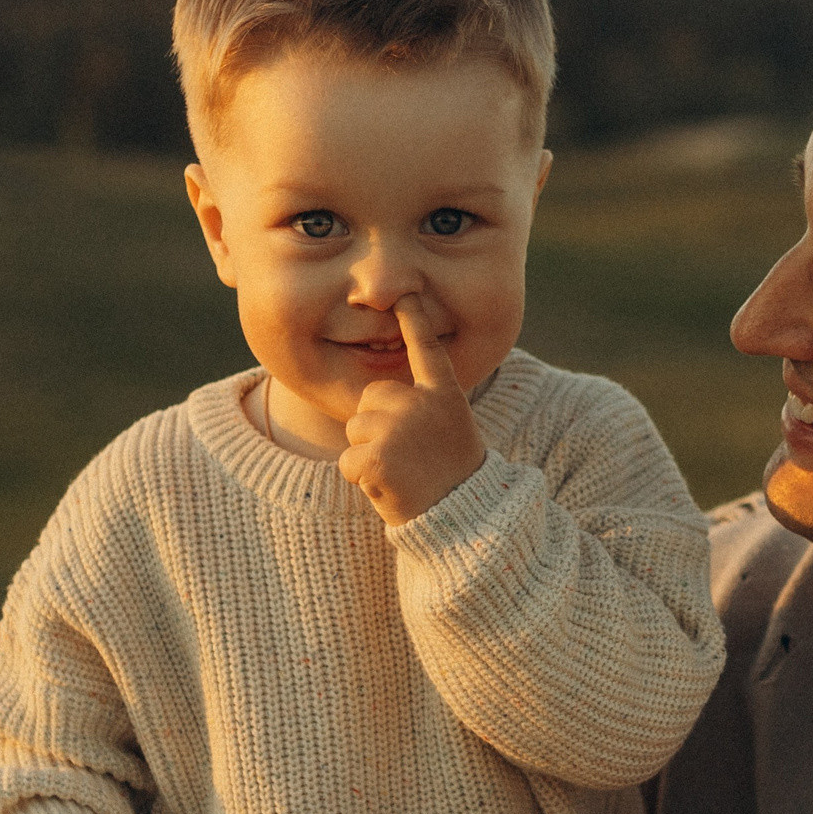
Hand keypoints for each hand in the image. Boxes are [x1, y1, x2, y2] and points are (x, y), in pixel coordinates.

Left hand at [339, 293, 486, 525]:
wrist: (465, 519)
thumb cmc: (453, 479)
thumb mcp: (450, 433)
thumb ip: (422, 409)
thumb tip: (380, 397)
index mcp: (444, 395)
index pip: (427, 349)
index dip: (414, 320)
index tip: (405, 293)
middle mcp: (421, 403)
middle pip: (371, 398)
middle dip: (376, 427)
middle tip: (407, 457)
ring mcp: (399, 426)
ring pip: (356, 430)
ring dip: (368, 456)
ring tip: (402, 473)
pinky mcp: (376, 454)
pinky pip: (347, 461)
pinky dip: (361, 479)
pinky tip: (390, 487)